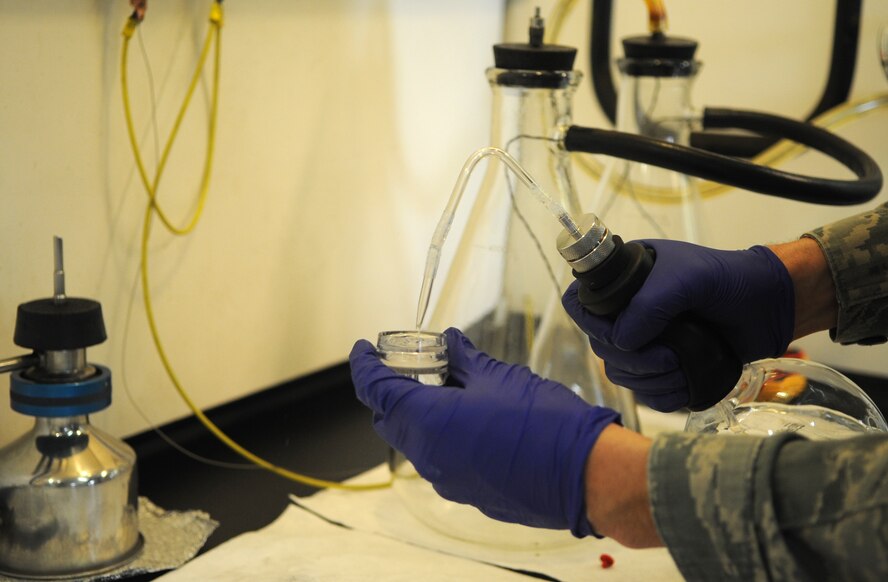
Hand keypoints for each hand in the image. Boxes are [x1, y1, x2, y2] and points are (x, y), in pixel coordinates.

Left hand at [350, 328, 619, 536]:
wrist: (585, 476)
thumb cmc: (545, 423)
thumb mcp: (499, 378)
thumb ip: (465, 360)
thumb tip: (449, 342)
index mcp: (429, 421)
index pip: (376, 391)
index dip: (364, 367)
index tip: (363, 349)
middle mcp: (429, 455)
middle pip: (388, 419)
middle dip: (389, 391)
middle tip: (407, 365)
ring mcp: (446, 479)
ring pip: (412, 441)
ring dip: (415, 414)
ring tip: (442, 388)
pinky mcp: (466, 492)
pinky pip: (437, 459)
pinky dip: (437, 436)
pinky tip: (464, 418)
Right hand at [562, 240, 793, 411]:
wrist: (770, 304)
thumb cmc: (730, 279)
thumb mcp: (687, 278)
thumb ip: (650, 304)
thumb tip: (622, 340)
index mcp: (625, 284)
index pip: (581, 305)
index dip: (590, 324)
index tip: (618, 334)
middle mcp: (630, 314)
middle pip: (601, 349)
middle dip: (633, 359)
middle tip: (668, 353)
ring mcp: (649, 344)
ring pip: (622, 376)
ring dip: (650, 378)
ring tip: (681, 364)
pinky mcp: (669, 371)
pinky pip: (649, 396)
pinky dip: (665, 395)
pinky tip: (686, 381)